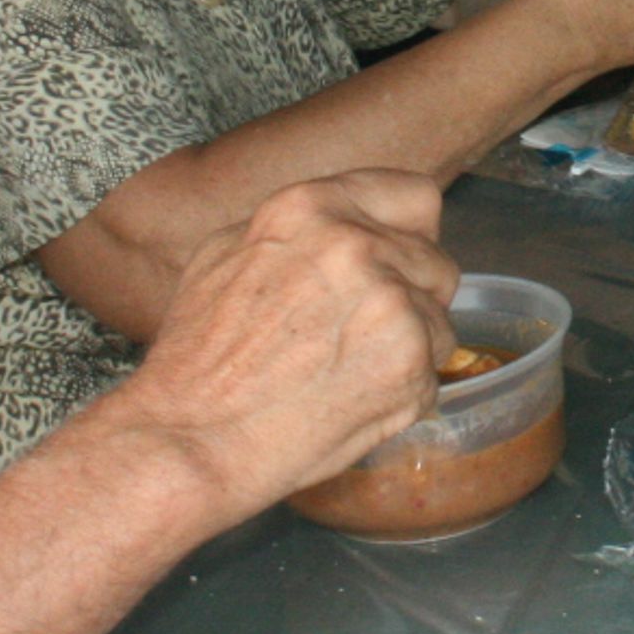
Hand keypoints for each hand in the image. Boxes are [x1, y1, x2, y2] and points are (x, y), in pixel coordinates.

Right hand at [105, 175, 457, 515]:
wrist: (193, 437)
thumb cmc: (198, 358)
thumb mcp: (225, 256)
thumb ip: (298, 231)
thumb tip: (343, 226)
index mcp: (311, 208)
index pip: (415, 197)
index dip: (410, 234)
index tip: (397, 261)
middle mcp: (357, 245)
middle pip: (435, 262)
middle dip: (411, 297)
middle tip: (361, 334)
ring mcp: (390, 302)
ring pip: (440, 320)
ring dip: (409, 347)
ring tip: (347, 372)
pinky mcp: (410, 361)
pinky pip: (433, 371)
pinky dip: (404, 391)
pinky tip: (352, 401)